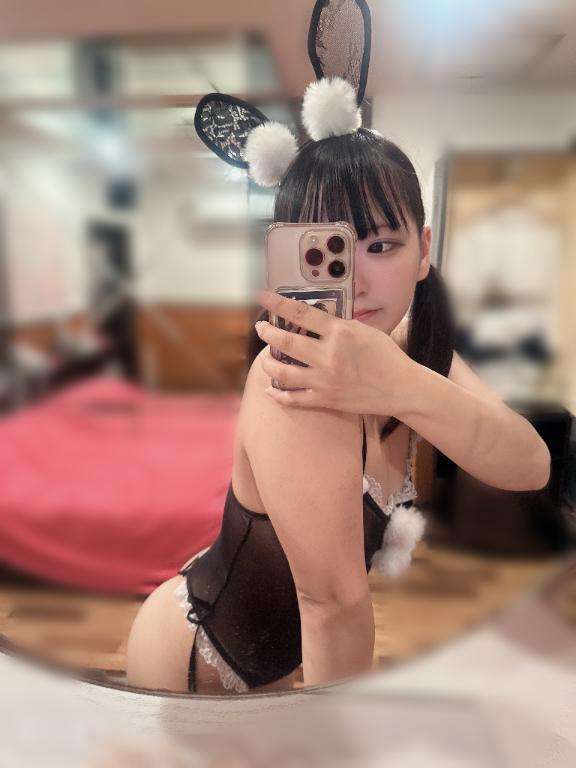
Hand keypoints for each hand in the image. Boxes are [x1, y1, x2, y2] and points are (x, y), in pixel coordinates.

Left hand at [254, 290, 415, 415]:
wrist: (401, 388)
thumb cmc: (387, 356)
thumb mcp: (365, 330)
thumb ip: (340, 325)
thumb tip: (316, 317)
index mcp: (340, 333)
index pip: (301, 314)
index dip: (278, 304)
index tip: (263, 298)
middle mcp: (329, 355)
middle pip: (286, 341)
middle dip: (267, 333)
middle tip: (261, 329)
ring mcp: (325, 380)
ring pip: (283, 372)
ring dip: (267, 363)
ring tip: (264, 359)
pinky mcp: (326, 399)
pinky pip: (294, 398)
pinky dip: (278, 394)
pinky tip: (271, 390)